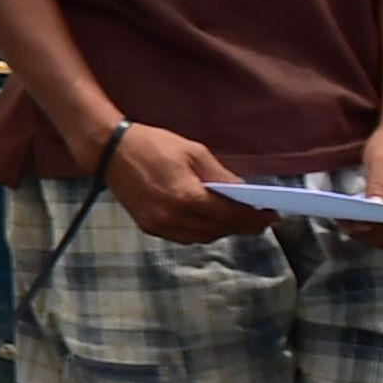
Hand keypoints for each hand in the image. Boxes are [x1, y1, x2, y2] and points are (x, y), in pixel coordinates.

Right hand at [97, 120, 255, 241]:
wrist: (110, 152)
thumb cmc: (154, 145)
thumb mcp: (194, 152)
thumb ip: (221, 176)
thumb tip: (243, 194)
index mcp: (188, 197)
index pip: (231, 217)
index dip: (255, 219)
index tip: (272, 217)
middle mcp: (174, 218)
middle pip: (219, 230)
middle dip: (241, 226)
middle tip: (256, 217)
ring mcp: (160, 226)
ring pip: (203, 238)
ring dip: (221, 230)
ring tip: (232, 218)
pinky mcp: (149, 228)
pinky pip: (185, 237)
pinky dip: (201, 231)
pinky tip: (206, 219)